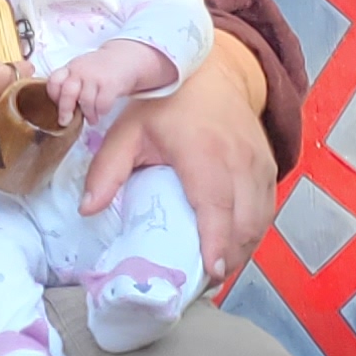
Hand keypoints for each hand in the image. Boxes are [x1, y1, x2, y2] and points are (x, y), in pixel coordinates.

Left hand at [45, 37, 176, 130]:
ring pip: (86, 101)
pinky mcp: (111, 83)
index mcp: (70, 68)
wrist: (126, 58)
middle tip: (66, 121)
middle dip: (65, 110)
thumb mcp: (81, 71)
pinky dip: (101, 111)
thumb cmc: (100, 70)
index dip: (53, 95)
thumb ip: (70, 86)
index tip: (57, 105)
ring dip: (88, 114)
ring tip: (91, 119)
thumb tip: (62, 111)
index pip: (54, 81)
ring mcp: (96, 76)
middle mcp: (81, 70)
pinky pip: (102, 104)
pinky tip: (102, 112)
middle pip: (68, 93)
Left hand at [82, 46, 277, 288]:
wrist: (212, 73)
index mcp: (204, 152)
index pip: (215, 205)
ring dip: (243, 250)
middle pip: (244, 221)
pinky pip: (267, 208)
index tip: (211, 272)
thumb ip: (107, 170)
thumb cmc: (164, 105)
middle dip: (228, 258)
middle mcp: (239, 159)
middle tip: (203, 283)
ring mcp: (260, 163)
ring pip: (260, 219)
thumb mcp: (127, 131)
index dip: (216, 242)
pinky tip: (233, 250)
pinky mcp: (269, 166)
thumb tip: (87, 210)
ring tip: (216, 274)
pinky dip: (253, 233)